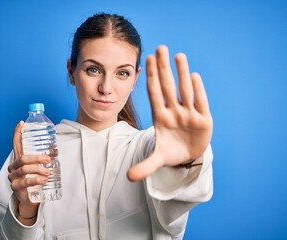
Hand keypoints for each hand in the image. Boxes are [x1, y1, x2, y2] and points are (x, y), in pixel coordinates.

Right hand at [7, 121, 49, 217]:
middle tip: (48, 160)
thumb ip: (43, 159)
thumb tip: (56, 150)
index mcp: (19, 159)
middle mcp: (14, 166)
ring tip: (47, 172)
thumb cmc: (35, 179)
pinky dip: (35, 180)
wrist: (30, 198)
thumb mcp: (38, 168)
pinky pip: (25, 182)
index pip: (16, 144)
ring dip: (38, 169)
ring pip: (24, 169)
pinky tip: (43, 181)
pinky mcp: (16, 187)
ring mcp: (13, 177)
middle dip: (36, 158)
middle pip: (23, 158)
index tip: (21, 123)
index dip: (18, 133)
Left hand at [127, 45, 212, 181]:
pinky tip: (194, 76)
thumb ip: (145, 166)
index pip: (154, 94)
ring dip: (181, 73)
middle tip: (160, 47)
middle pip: (168, 86)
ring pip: (184, 90)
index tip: (146, 59)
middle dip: (163, 69)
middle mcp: (174, 112)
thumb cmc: (171, 152)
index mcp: (161, 117)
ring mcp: (189, 114)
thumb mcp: (158, 159)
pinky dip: (198, 90)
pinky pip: (200, 102)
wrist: (189, 157)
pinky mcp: (203, 120)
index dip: (151, 78)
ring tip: (178, 55)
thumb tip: (128, 178)